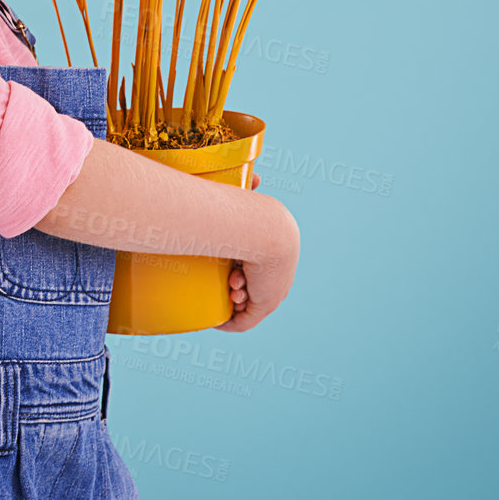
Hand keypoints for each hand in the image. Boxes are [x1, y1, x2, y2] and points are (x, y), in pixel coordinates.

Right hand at [216, 190, 298, 333]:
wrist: (266, 230)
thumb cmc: (252, 210)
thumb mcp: (249, 201)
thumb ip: (250, 187)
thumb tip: (257, 177)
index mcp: (281, 252)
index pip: (260, 268)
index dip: (240, 268)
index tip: (230, 265)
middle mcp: (280, 275)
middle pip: (255, 288)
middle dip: (236, 283)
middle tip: (229, 277)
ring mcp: (274, 292)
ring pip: (250, 304)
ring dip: (233, 299)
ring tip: (231, 285)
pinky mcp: (265, 305)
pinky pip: (245, 321)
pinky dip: (230, 321)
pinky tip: (217, 317)